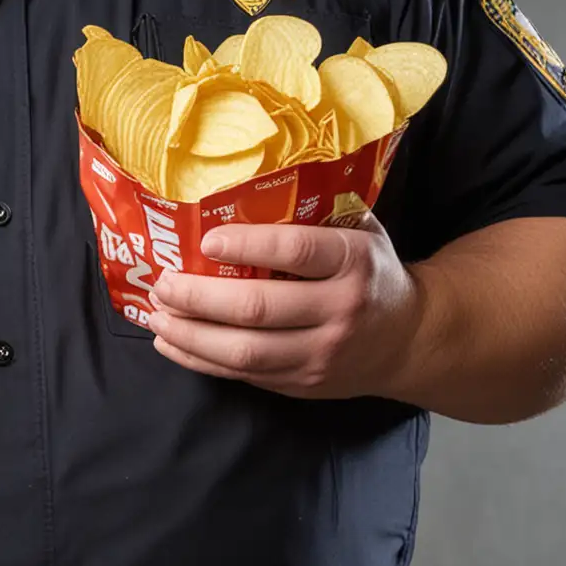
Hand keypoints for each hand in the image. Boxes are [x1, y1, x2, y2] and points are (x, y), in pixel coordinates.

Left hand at [144, 214, 421, 399]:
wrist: (409, 339)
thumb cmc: (369, 271)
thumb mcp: (360, 230)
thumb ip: (316, 210)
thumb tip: (243, 181)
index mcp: (353, 262)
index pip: (296, 253)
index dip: (247, 245)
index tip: (206, 239)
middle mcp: (339, 311)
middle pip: (257, 309)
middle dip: (199, 296)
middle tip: (163, 282)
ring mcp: (320, 354)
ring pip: (244, 351)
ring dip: (190, 333)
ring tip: (156, 313)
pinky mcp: (302, 383)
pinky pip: (243, 374)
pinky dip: (199, 360)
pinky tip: (170, 342)